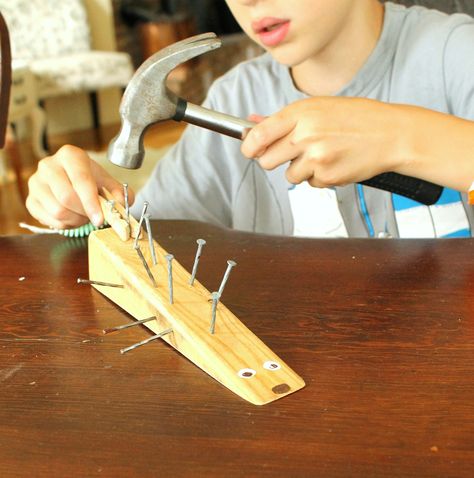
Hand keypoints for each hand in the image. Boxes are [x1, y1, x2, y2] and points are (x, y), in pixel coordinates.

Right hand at [26, 145, 134, 228]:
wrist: (69, 179)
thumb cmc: (89, 179)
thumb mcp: (105, 181)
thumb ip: (118, 191)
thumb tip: (122, 201)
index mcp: (70, 155)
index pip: (81, 180)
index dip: (91, 202)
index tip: (100, 218)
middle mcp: (48, 165)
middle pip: (67, 198)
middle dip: (84, 212)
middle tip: (94, 215)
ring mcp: (35, 182)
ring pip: (57, 211)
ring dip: (75, 220)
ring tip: (83, 214)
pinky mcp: (30, 199)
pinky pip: (48, 220)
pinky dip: (64, 224)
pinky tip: (71, 217)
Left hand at [241, 97, 404, 187]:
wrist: (392, 134)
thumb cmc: (358, 118)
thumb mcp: (320, 108)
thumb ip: (283, 119)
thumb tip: (251, 124)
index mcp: (301, 113)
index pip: (258, 135)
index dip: (249, 146)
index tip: (250, 150)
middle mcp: (306, 135)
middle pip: (267, 161)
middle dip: (274, 160)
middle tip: (290, 153)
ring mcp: (316, 158)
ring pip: (289, 175)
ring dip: (300, 169)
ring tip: (323, 154)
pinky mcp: (327, 177)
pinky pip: (310, 183)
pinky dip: (319, 177)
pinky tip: (335, 162)